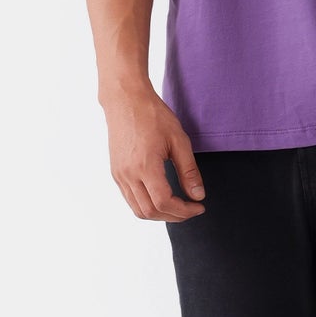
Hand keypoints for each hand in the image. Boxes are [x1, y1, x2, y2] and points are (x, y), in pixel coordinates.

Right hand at [100, 83, 206, 220]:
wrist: (125, 100)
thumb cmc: (153, 115)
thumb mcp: (179, 140)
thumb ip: (189, 171)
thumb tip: (198, 196)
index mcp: (145, 166)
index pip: (164, 203)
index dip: (184, 211)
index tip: (199, 206)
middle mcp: (128, 174)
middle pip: (150, 212)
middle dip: (174, 216)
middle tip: (191, 209)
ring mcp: (119, 175)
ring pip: (138, 210)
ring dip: (160, 214)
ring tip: (178, 206)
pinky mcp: (116, 172)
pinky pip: (130, 199)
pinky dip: (147, 205)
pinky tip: (162, 197)